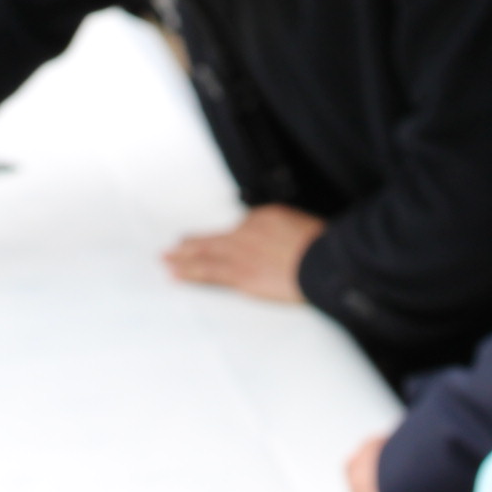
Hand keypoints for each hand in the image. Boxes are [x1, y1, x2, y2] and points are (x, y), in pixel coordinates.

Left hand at [163, 204, 323, 303]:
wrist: (324, 261)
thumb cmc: (321, 247)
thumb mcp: (305, 227)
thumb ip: (285, 233)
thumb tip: (281, 241)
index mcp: (264, 217)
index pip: (243, 227)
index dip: (232, 239)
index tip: (224, 245)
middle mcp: (247, 231)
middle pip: (214, 238)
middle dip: (192, 243)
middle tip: (175, 245)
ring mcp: (241, 253)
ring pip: (204, 254)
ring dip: (182, 257)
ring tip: (167, 259)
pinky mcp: (240, 275)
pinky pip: (208, 273)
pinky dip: (189, 272)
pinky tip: (176, 274)